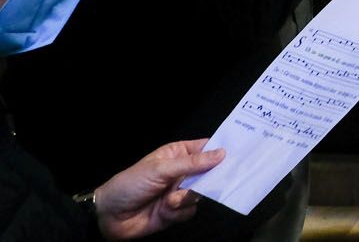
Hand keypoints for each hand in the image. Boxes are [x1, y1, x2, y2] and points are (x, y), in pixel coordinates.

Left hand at [93, 140, 223, 237]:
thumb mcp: (161, 169)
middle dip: (211, 179)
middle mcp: (183, 172)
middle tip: (216, 181)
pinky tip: (165, 210)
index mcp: (179, 154)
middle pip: (211, 172)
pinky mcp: (177, 211)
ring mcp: (181, 192)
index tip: (243, 152)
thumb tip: (223, 153)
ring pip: (203, 194)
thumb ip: (192, 163)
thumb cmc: (132, 184)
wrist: (109, 216)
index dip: (223, 149)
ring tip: (170, 200)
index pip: (207, 148)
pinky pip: (191, 210)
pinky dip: (179, 211)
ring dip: (187, 198)